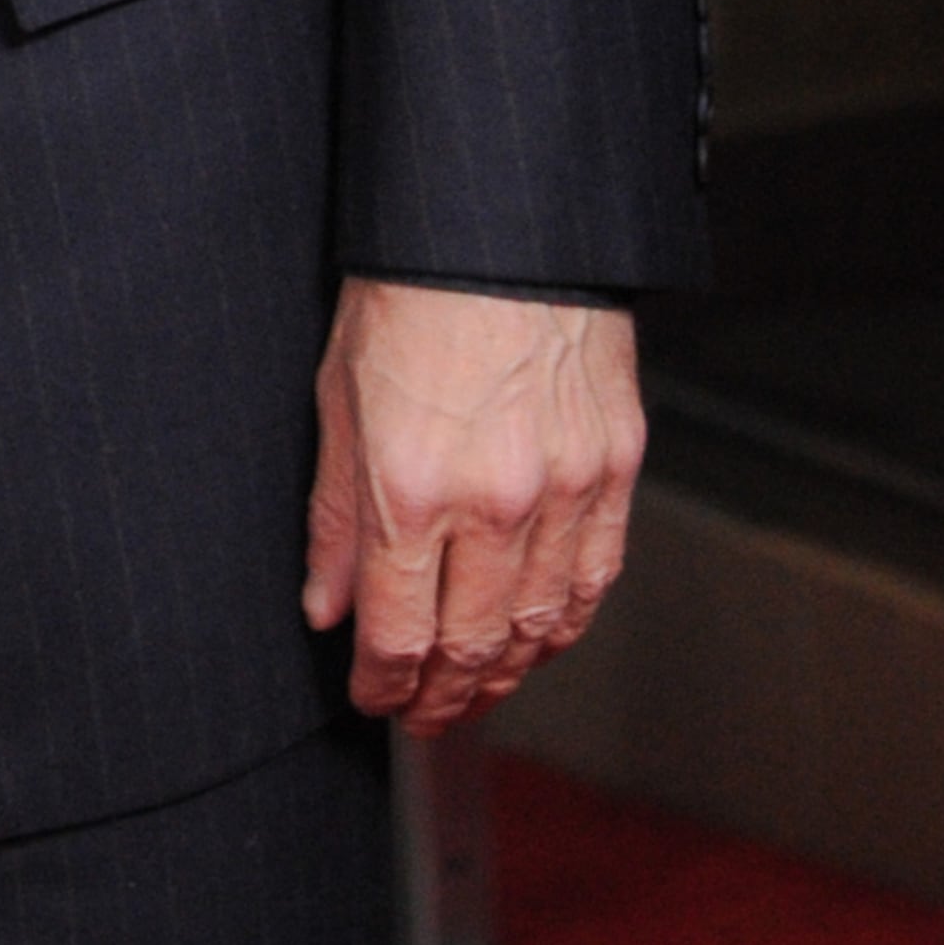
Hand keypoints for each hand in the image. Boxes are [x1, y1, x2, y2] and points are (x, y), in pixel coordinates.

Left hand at [301, 277, 644, 735]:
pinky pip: (596, 577)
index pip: (397, 631)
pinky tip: (542, 638)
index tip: (372, 697)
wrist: (500, 231)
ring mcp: (567, 491)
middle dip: (442, 694)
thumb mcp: (337, 400)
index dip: (383, 682)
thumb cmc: (409, 296)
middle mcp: (496, 503)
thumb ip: (335, 518)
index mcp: (413, 488)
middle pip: (474, 644)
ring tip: (475, 689)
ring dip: (508, 673)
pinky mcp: (616, 469)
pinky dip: (566, 623)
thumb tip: (327, 605)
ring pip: (543, 625)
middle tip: (422, 713)